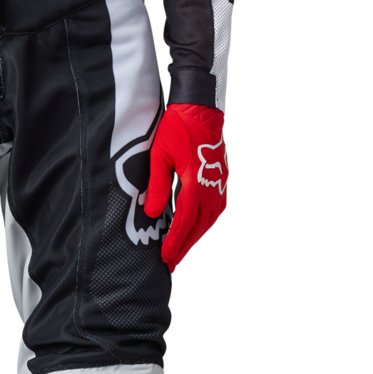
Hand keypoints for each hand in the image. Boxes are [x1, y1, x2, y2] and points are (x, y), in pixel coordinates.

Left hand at [143, 104, 227, 270]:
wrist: (202, 110)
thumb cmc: (178, 129)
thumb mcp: (159, 156)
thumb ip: (156, 186)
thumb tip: (151, 214)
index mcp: (196, 184)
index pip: (184, 222)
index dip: (174, 242)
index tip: (165, 257)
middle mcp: (211, 188)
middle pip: (198, 227)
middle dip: (183, 247)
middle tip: (171, 264)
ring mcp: (219, 185)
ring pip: (208, 221)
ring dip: (194, 238)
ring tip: (180, 251)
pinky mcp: (221, 181)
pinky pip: (214, 211)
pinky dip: (203, 225)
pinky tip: (194, 230)